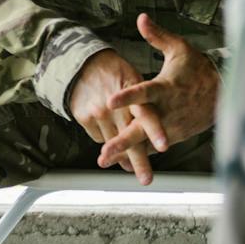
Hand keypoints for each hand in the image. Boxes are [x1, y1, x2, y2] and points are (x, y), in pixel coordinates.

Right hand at [65, 49, 154, 183]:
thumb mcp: (133, 79)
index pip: (146, 114)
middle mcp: (115, 106)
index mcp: (132, 93)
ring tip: (129, 166)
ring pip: (113, 143)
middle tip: (147, 179)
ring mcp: (98, 113)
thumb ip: (144, 103)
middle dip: (139, 160)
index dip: (155, 130)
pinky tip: (107, 126)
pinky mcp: (84, 118)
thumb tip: (153, 130)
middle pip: (129, 138)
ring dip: (122, 155)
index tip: (164, 146)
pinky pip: (99, 137)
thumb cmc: (114, 73)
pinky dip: (106, 137)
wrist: (81, 64)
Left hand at [96, 13, 218, 170]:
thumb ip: (157, 36)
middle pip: (141, 127)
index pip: (143, 92)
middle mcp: (167, 110)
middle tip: (103, 152)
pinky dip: (139, 155)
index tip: (110, 101)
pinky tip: (120, 163)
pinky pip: (153, 147)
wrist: (224, 94)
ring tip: (105, 161)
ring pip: (146, 142)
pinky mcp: (174, 136)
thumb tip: (141, 17)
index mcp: (166, 88)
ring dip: (127, 153)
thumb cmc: (198, 69)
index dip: (127, 97)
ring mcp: (171, 126)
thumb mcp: (180, 49)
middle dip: (122, 141)